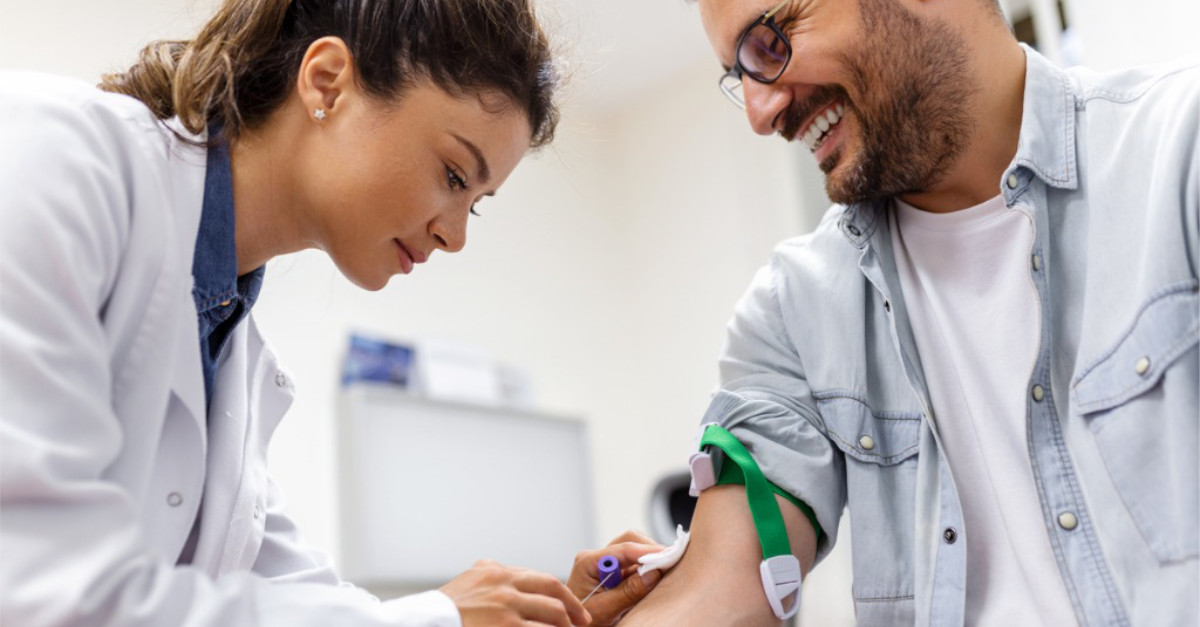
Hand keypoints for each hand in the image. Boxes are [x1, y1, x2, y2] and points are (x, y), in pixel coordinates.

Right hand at [441, 559, 590, 626]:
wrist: (422, 624)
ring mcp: (506, 606)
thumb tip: (508, 575)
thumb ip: (491, 575)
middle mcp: (504, 584)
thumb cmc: (444, 609)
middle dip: (573, 608)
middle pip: (553, 590)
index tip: (574, 609)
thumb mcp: (468, 580)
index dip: (563, 595)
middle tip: (582, 623)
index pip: (541, 578)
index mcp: (497, 571)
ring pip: (552, 614)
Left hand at [568, 530, 665, 625]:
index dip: (648, 551)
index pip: (623, 549)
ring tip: (664, 572)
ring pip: (634, 550)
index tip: (669, 555)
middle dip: (651, 550)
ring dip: (650, 560)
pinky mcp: (613, 571)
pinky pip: (634, 563)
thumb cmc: (582, 622)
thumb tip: (653, 573)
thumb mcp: (604, 610)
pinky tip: (654, 579)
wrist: (571, 625)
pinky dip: (646, 569)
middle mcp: (596, 557)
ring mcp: (604, 563)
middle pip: (630, 541)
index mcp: (588, 562)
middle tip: (671, 563)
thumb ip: (628, 592)